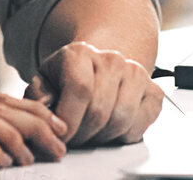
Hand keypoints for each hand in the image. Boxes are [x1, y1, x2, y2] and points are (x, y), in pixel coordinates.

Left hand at [26, 41, 163, 147]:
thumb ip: (39, 97)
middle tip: (74, 139)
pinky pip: (141, 124)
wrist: (97, 68)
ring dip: (102, 136)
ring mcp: (136, 74)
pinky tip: (111, 129)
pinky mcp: (154, 92)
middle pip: (100, 110)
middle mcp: (112, 60)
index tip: (62, 136)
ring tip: (90, 133)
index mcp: (81, 53)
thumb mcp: (45, 82)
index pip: (80, 89)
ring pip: (121, 120)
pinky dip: (124, 135)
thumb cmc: (69, 78)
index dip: (70, 119)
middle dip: (83, 134)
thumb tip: (49, 116)